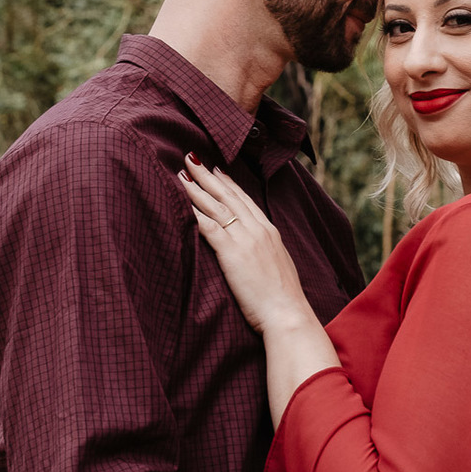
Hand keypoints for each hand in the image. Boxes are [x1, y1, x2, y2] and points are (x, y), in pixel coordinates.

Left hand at [179, 160, 313, 335]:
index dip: (228, 183)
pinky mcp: (232, 254)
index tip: (216, 169)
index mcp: (269, 231)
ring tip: (183, 173)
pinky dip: (197, 214)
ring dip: (198, 188)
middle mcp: (258, 230)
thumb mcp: (277, 265)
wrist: (287, 313)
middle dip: (208, 176)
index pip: (245, 200)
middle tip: (192, 158)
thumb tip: (254, 249)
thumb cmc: (283, 298)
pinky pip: (211, 228)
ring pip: (217, 207)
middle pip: (228, 196)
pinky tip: (185, 204)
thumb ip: (264, 251)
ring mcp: (245, 240)